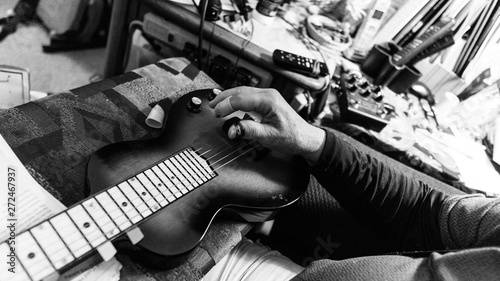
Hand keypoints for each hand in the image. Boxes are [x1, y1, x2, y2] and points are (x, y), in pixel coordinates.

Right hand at [208, 86, 325, 162]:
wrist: (305, 138)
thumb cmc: (292, 137)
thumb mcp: (269, 137)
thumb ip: (250, 131)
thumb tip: (233, 129)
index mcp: (269, 100)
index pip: (241, 99)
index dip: (226, 105)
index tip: (216, 114)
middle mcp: (268, 94)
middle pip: (240, 91)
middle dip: (224, 98)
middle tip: (211, 106)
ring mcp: (268, 96)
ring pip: (243, 92)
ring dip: (229, 98)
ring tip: (217, 105)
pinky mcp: (267, 101)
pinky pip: (248, 96)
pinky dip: (236, 100)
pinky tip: (230, 105)